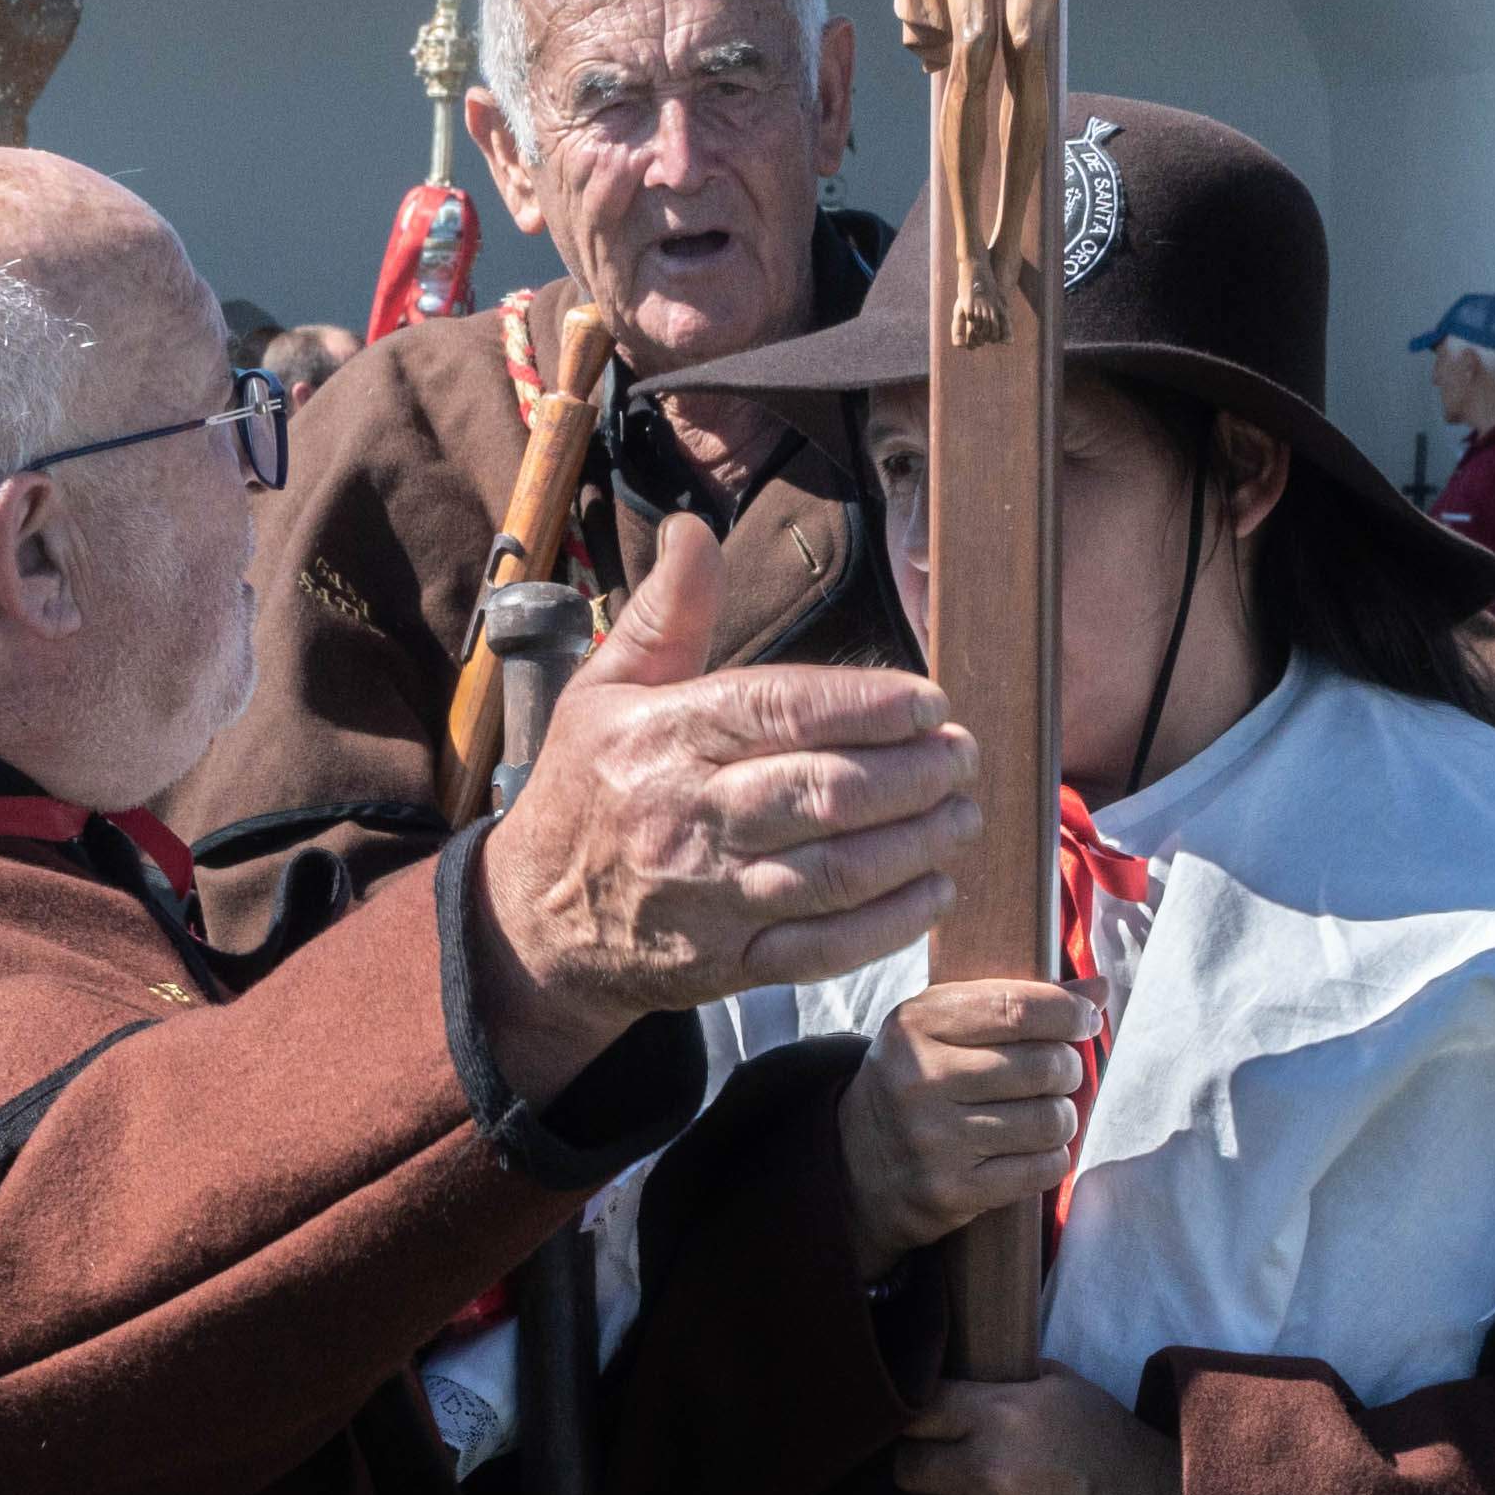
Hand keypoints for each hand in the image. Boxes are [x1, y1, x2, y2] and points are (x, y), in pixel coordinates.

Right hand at [467, 512, 985, 1057]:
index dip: (867, 705)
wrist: (532, 922)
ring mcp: (709, 898)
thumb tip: (693, 530)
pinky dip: (888, 923)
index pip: (779, 710)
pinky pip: (822, 948)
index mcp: (662, 737)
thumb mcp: (603, 691)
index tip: (929, 703)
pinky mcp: (727, 965)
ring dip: (915, 844)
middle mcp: (687, 816)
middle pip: (822, 793)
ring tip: (963, 815)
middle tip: (963, 757)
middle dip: (912, 774)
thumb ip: (666, 614)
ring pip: (834, 873)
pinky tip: (934, 889)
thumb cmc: (585, 790)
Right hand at [833, 978, 1092, 1255]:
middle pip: (1043, 1066)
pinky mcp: (951, 1189)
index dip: (1067, 1012)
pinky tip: (1033, 1148)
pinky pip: (1041, 1168)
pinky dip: (1052, 1157)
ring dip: (1063, 1116)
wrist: (859, 1161)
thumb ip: (1018, 1001)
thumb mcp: (946, 1025)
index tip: (1086, 1019)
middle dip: (1069, 1068)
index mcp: (915, 1024)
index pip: (1016, 1008)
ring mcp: (934, 1138)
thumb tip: (1099, 990)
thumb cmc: (921, 1079)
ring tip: (1045, 1112)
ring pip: (1050, 1120)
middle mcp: (920, 1079)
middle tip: (1061, 1073)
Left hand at [884, 1368, 1180, 1494]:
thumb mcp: (1065, 1390)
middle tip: (944, 1473)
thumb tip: (952, 1374)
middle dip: (922, 1467)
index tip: (932, 1432)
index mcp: (1001, 1416)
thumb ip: (1002, 1379)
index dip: (921, 1422)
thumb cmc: (1110, 1452)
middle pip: (906, 1468)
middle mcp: (988, 1472)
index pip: (918, 1412)